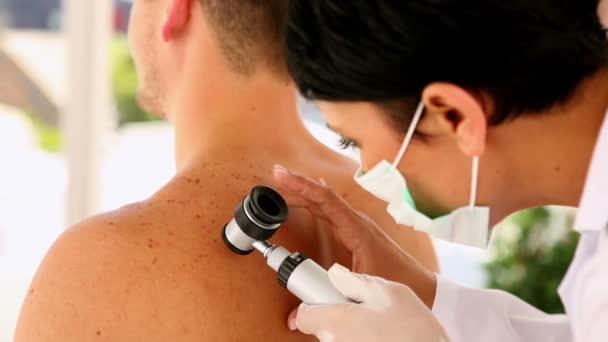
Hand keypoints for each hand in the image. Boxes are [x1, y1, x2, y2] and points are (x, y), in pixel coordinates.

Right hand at [273, 165, 436, 306]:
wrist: (422, 286)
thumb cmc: (396, 282)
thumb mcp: (360, 289)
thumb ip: (328, 297)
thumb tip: (297, 313)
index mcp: (357, 229)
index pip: (324, 200)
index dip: (302, 186)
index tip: (283, 176)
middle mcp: (357, 222)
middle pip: (322, 197)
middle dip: (298, 185)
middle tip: (277, 175)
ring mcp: (357, 226)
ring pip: (326, 203)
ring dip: (305, 193)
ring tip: (285, 184)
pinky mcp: (357, 233)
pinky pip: (332, 211)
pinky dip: (317, 202)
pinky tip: (312, 196)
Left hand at [290, 263, 448, 341]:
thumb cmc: (414, 330)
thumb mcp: (388, 290)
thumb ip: (355, 281)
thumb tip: (334, 274)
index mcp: (336, 321)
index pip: (303, 314)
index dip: (312, 300)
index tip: (321, 293)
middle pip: (321, 324)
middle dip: (337, 311)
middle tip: (363, 306)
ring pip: (338, 336)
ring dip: (351, 327)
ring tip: (378, 322)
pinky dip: (362, 338)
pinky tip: (382, 335)